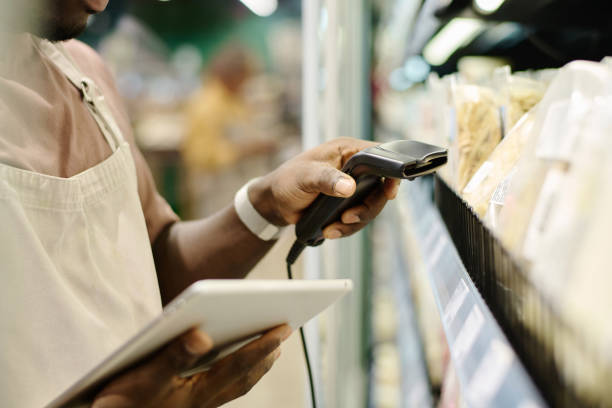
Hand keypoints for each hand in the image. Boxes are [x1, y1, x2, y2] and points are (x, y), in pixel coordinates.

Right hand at [91, 325, 291, 407]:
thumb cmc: (123, 404)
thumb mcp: (145, 377)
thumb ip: (173, 356)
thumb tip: (202, 336)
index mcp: (199, 392)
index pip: (240, 365)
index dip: (263, 345)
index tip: (284, 328)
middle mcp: (204, 400)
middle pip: (245, 376)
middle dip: (267, 355)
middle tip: (285, 333)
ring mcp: (199, 405)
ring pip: (237, 385)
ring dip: (257, 366)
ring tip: (271, 350)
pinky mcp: (190, 405)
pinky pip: (225, 388)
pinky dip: (239, 374)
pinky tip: (234, 366)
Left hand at [249, 137, 399, 238]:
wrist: (275, 203)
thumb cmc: (287, 181)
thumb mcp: (305, 177)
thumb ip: (326, 180)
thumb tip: (349, 187)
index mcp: (347, 151)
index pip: (380, 156)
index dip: (391, 173)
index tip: (390, 192)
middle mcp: (354, 167)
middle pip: (379, 188)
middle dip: (367, 208)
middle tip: (348, 218)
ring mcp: (353, 186)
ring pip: (370, 206)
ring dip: (355, 222)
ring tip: (333, 229)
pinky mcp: (348, 203)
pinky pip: (359, 217)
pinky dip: (347, 228)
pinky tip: (330, 231)